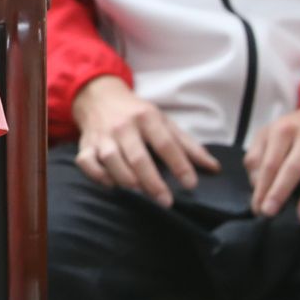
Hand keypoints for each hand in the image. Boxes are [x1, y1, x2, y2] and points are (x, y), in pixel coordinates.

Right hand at [70, 75, 220, 206]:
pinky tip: (112, 185)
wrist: (98, 97)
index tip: (191, 184)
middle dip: (152, 181)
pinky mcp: (86, 145)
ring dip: (126, 179)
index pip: (166, 143)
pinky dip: (98, 176)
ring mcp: (103, 136)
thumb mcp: (164, 122)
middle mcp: (123, 126)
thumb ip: (189, 146)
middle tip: (166, 201)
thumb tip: (214, 168)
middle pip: (138, 156)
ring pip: (112, 160)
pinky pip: (87, 163)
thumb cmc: (137, 113)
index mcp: (147, 117)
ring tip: (140, 194)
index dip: (179, 164)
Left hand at [245, 103, 299, 221]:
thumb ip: (256, 157)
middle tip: (270, 213)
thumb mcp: (268, 134)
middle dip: (280, 192)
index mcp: (283, 130)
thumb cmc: (292, 130)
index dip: (262, 187)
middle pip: (292, 168)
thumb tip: (256, 184)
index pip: (270, 163)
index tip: (258, 208)